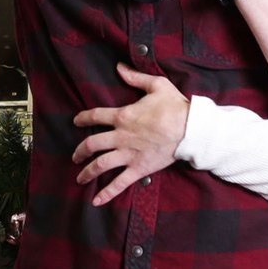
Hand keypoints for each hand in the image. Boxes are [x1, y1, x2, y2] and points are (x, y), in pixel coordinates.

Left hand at [72, 66, 191, 205]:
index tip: (76, 121)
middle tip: (75, 156)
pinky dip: (107, 193)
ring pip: (101, 165)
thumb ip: (135, 77)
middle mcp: (121, 136)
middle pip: (92, 144)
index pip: (95, 116)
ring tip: (80, 177)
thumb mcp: (156, 85)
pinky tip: (96, 201)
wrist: (191, 129)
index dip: (83, 118)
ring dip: (87, 172)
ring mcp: (129, 154)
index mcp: (123, 116)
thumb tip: (119, 67)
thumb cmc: (175, 106)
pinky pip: (120, 183)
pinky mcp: (139, 168)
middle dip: (80, 151)